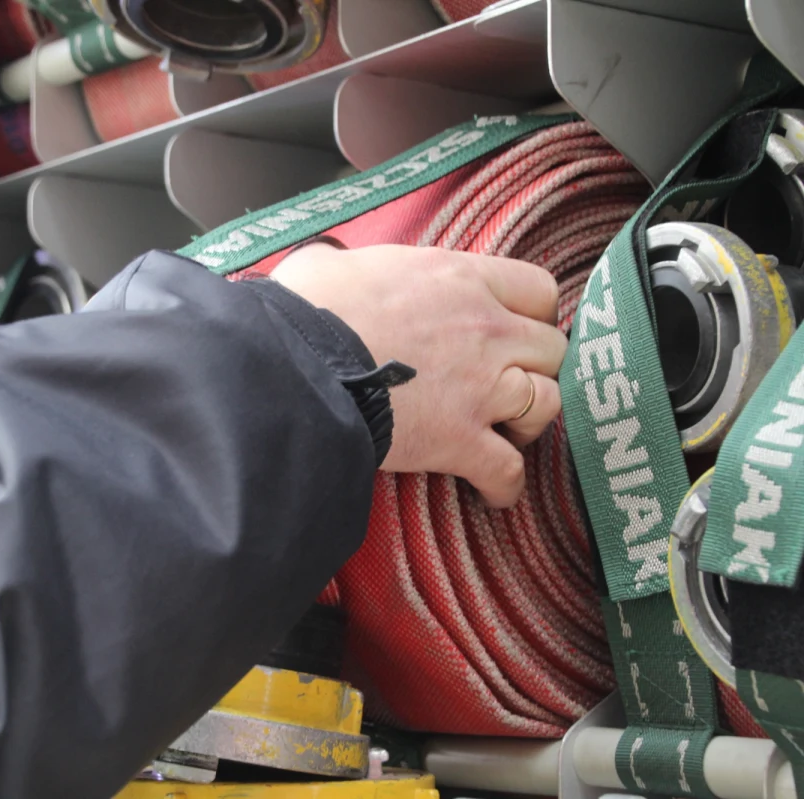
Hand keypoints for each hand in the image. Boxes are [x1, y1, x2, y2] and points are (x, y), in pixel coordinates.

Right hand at [271, 242, 564, 507]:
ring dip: (530, 420)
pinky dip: (505, 485)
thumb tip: (329, 267)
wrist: (292, 365)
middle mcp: (486, 329)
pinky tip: (492, 492)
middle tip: (508, 380)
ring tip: (506, 431)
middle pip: (552, 349)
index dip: (531, 313)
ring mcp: (481, 388)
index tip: (512, 329)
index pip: (538, 289)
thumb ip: (354, 264)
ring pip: (547, 404)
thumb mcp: (332, 262)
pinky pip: (509, 470)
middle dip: (534, 366)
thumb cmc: (305, 309)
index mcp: (461, 278)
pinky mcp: (460, 441)